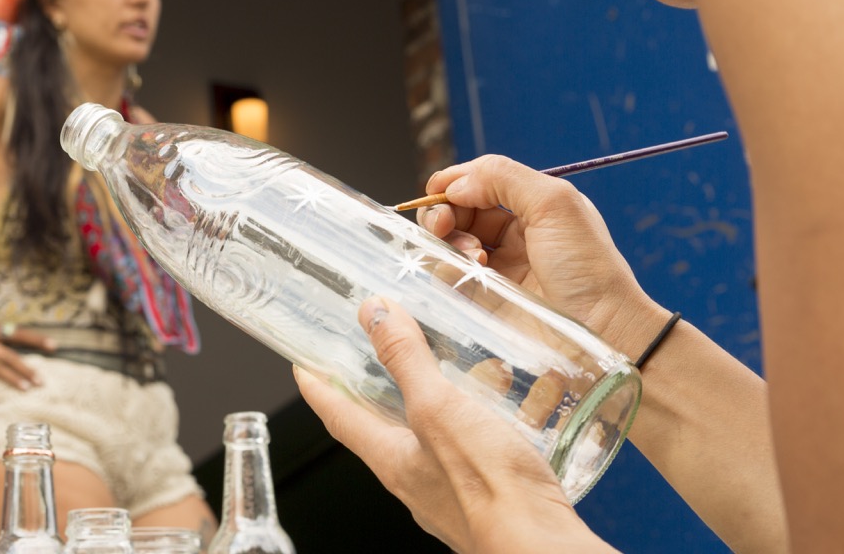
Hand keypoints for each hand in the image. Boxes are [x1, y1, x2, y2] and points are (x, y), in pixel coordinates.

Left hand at [296, 297, 614, 553]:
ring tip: (441, 370)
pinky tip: (497, 408)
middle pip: (379, 428)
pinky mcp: (488, 493)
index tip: (303, 366)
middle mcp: (414, 478)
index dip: (318, 388)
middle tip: (368, 361)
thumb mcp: (438, 408)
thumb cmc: (488, 489)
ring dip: (429, 402)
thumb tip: (373, 314)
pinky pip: (470, 448)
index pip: (338, 416)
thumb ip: (407, 360)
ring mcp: (450, 489)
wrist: (541, 545)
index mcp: (390, 458)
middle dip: (372, 392)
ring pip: (428, 437)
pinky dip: (474, 420)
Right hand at [418, 155, 655, 348]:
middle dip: (443, 211)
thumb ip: (503, 177)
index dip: (454, 183)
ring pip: (448, 241)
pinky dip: (448, 268)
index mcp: (531, 205)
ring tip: (472, 255)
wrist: (602, 330)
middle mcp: (511, 233)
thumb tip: (455, 184)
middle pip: (457, 210)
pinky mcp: (485, 298)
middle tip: (443, 222)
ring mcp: (497, 266)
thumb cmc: (588, 267)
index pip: (478, 182)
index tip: (437, 191)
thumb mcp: (556, 203)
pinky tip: (473, 272)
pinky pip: (449, 276)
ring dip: (449, 240)